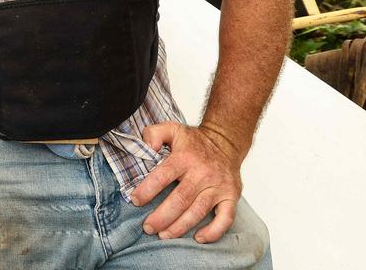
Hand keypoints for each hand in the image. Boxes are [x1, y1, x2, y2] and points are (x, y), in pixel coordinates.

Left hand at [129, 122, 244, 243]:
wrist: (226, 142)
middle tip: (148, 227)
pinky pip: (225, 218)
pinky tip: (199, 238)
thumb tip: (147, 147)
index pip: (163, 176)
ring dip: (180, 227)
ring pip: (198, 211)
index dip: (147, 190)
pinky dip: (214, 231)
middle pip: (180, 199)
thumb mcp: (172, 129)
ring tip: (164, 235)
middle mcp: (202, 173)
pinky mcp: (230, 196)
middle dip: (162, 216)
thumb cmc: (194, 141)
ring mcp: (218, 186)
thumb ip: (154, 134)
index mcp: (185, 158)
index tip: (135, 201)